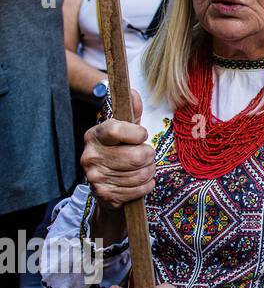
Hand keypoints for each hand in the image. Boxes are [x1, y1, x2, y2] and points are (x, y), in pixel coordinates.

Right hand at [82, 89, 152, 206]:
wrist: (106, 186)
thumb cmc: (120, 152)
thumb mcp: (125, 129)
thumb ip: (131, 112)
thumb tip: (133, 93)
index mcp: (95, 135)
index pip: (117, 129)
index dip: (138, 134)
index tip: (141, 136)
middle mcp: (91, 156)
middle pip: (138, 156)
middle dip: (149, 156)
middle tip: (144, 156)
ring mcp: (96, 176)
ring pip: (142, 173)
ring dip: (148, 172)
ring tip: (140, 169)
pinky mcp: (105, 194)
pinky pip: (140, 189)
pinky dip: (146, 186)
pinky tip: (138, 182)